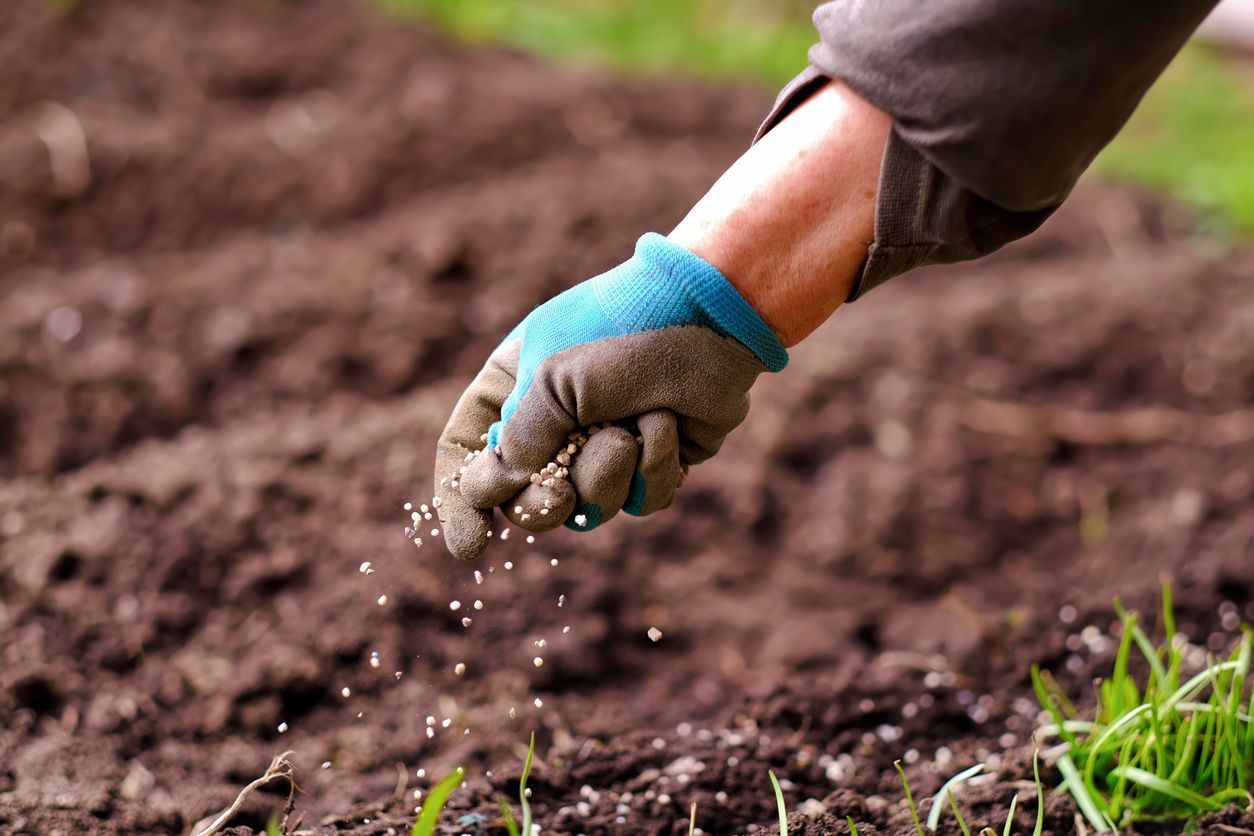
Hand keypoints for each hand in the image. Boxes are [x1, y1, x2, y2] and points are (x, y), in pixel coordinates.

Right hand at [433, 233, 787, 559]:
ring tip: (628, 430)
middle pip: (524, 499)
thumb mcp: (552, 378)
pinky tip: (667, 425)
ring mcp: (605, 445)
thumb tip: (498, 491)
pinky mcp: (654, 462)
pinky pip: (640, 502)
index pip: (466, 453)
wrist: (711, 317)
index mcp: (513, 387)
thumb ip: (519, 440)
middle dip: (543, 505)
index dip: (462, 502)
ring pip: (587, 508)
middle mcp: (555, 421)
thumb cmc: (623, 331)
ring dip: (606, 475)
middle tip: (558, 499)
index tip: (473, 546)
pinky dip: (654, 468)